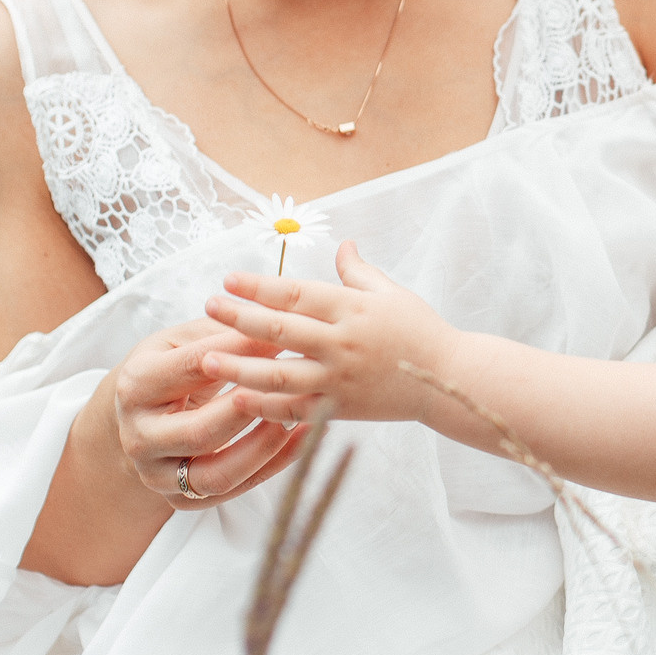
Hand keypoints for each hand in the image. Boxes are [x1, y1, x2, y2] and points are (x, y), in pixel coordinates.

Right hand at [108, 316, 304, 508]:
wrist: (140, 418)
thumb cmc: (171, 368)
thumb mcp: (183, 341)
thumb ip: (222, 333)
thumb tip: (274, 328)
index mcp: (136, 385)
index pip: (192, 368)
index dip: (240, 351)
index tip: (280, 337)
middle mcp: (139, 435)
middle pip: (201, 431)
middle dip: (252, 409)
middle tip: (293, 385)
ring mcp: (157, 474)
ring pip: (217, 474)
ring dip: (265, 446)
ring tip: (301, 416)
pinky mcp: (180, 500)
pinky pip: (234, 491)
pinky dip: (273, 465)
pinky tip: (303, 438)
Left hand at [202, 241, 450, 425]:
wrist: (448, 379)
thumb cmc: (421, 330)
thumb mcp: (391, 294)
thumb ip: (359, 272)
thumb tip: (342, 243)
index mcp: (353, 309)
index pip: (297, 294)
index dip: (260, 286)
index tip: (228, 279)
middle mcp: (342, 343)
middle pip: (280, 329)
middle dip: (239, 317)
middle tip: (208, 306)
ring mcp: (339, 379)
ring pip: (279, 374)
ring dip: (240, 366)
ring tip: (208, 359)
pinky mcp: (340, 409)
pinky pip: (295, 410)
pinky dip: (265, 408)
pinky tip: (237, 401)